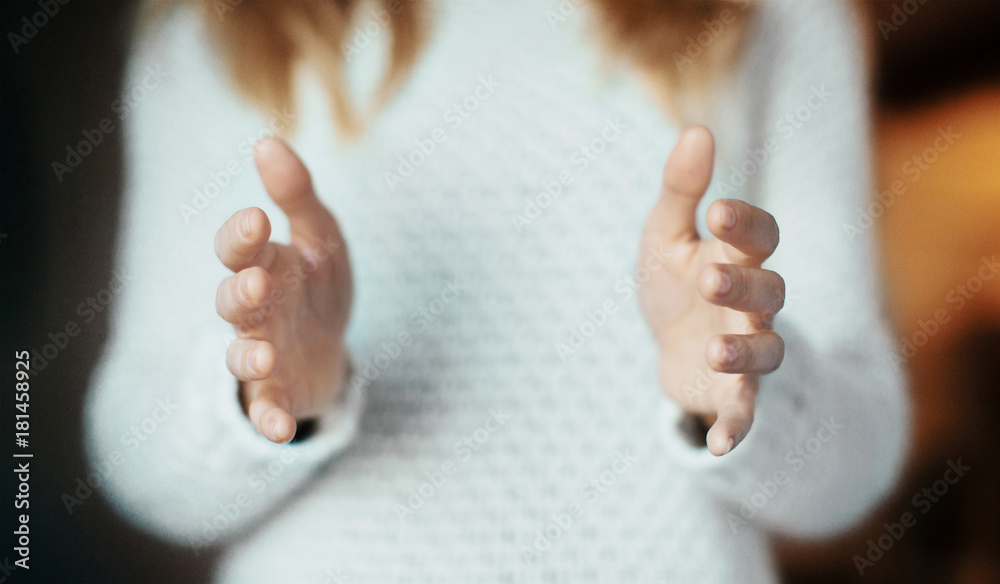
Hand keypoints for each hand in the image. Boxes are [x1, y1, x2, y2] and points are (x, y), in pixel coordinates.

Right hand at [215, 138, 351, 443]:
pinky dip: (269, 419)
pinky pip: (266, 408)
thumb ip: (297, 194)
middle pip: (233, 301)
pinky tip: (282, 430)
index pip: (239, 247)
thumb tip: (267, 139)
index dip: (243, 235)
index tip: (258, 219)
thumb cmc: (317, 284)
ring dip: (248, 353)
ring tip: (262, 353)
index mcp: (262, 264)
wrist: (329, 346)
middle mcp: (254, 310)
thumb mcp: (322, 236)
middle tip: (255, 281)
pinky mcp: (276, 393)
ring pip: (242, 353)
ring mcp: (262, 352)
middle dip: (241, 292)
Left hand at [638, 126, 784, 455]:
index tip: (720, 210)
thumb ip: (681, 191)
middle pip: (769, 292)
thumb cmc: (674, 282)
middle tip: (709, 278)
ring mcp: (746, 351)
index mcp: (737, 258)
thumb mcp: (664, 236)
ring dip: (744, 354)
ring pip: (766, 352)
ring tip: (712, 351)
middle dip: (743, 286)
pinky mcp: (732, 395)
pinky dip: (736, 428)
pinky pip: (745, 413)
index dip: (746, 224)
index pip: (759, 236)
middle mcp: (752, 305)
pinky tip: (719, 444)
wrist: (670, 346)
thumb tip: (695, 128)